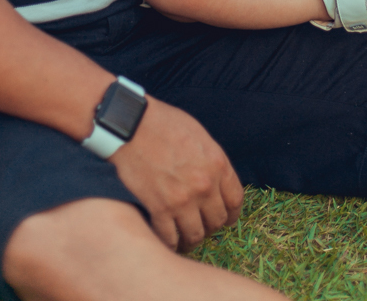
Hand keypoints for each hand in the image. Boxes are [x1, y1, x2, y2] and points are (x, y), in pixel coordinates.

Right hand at [113, 96, 243, 251]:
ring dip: (191, 238)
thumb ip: (210, 161)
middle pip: (217, 221)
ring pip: (195, 235)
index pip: (235, 200)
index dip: (231, 213)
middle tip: (200, 224)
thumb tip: (215, 181)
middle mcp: (204, 185)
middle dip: (210, 225)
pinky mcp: (159, 208)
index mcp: (217, 164)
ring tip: (184, 236)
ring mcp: (182, 199)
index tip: (225, 217)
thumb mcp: (199, 136)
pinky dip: (170, 242)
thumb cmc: (164, 124)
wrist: (132, 125)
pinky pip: (170, 238)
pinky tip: (167, 238)